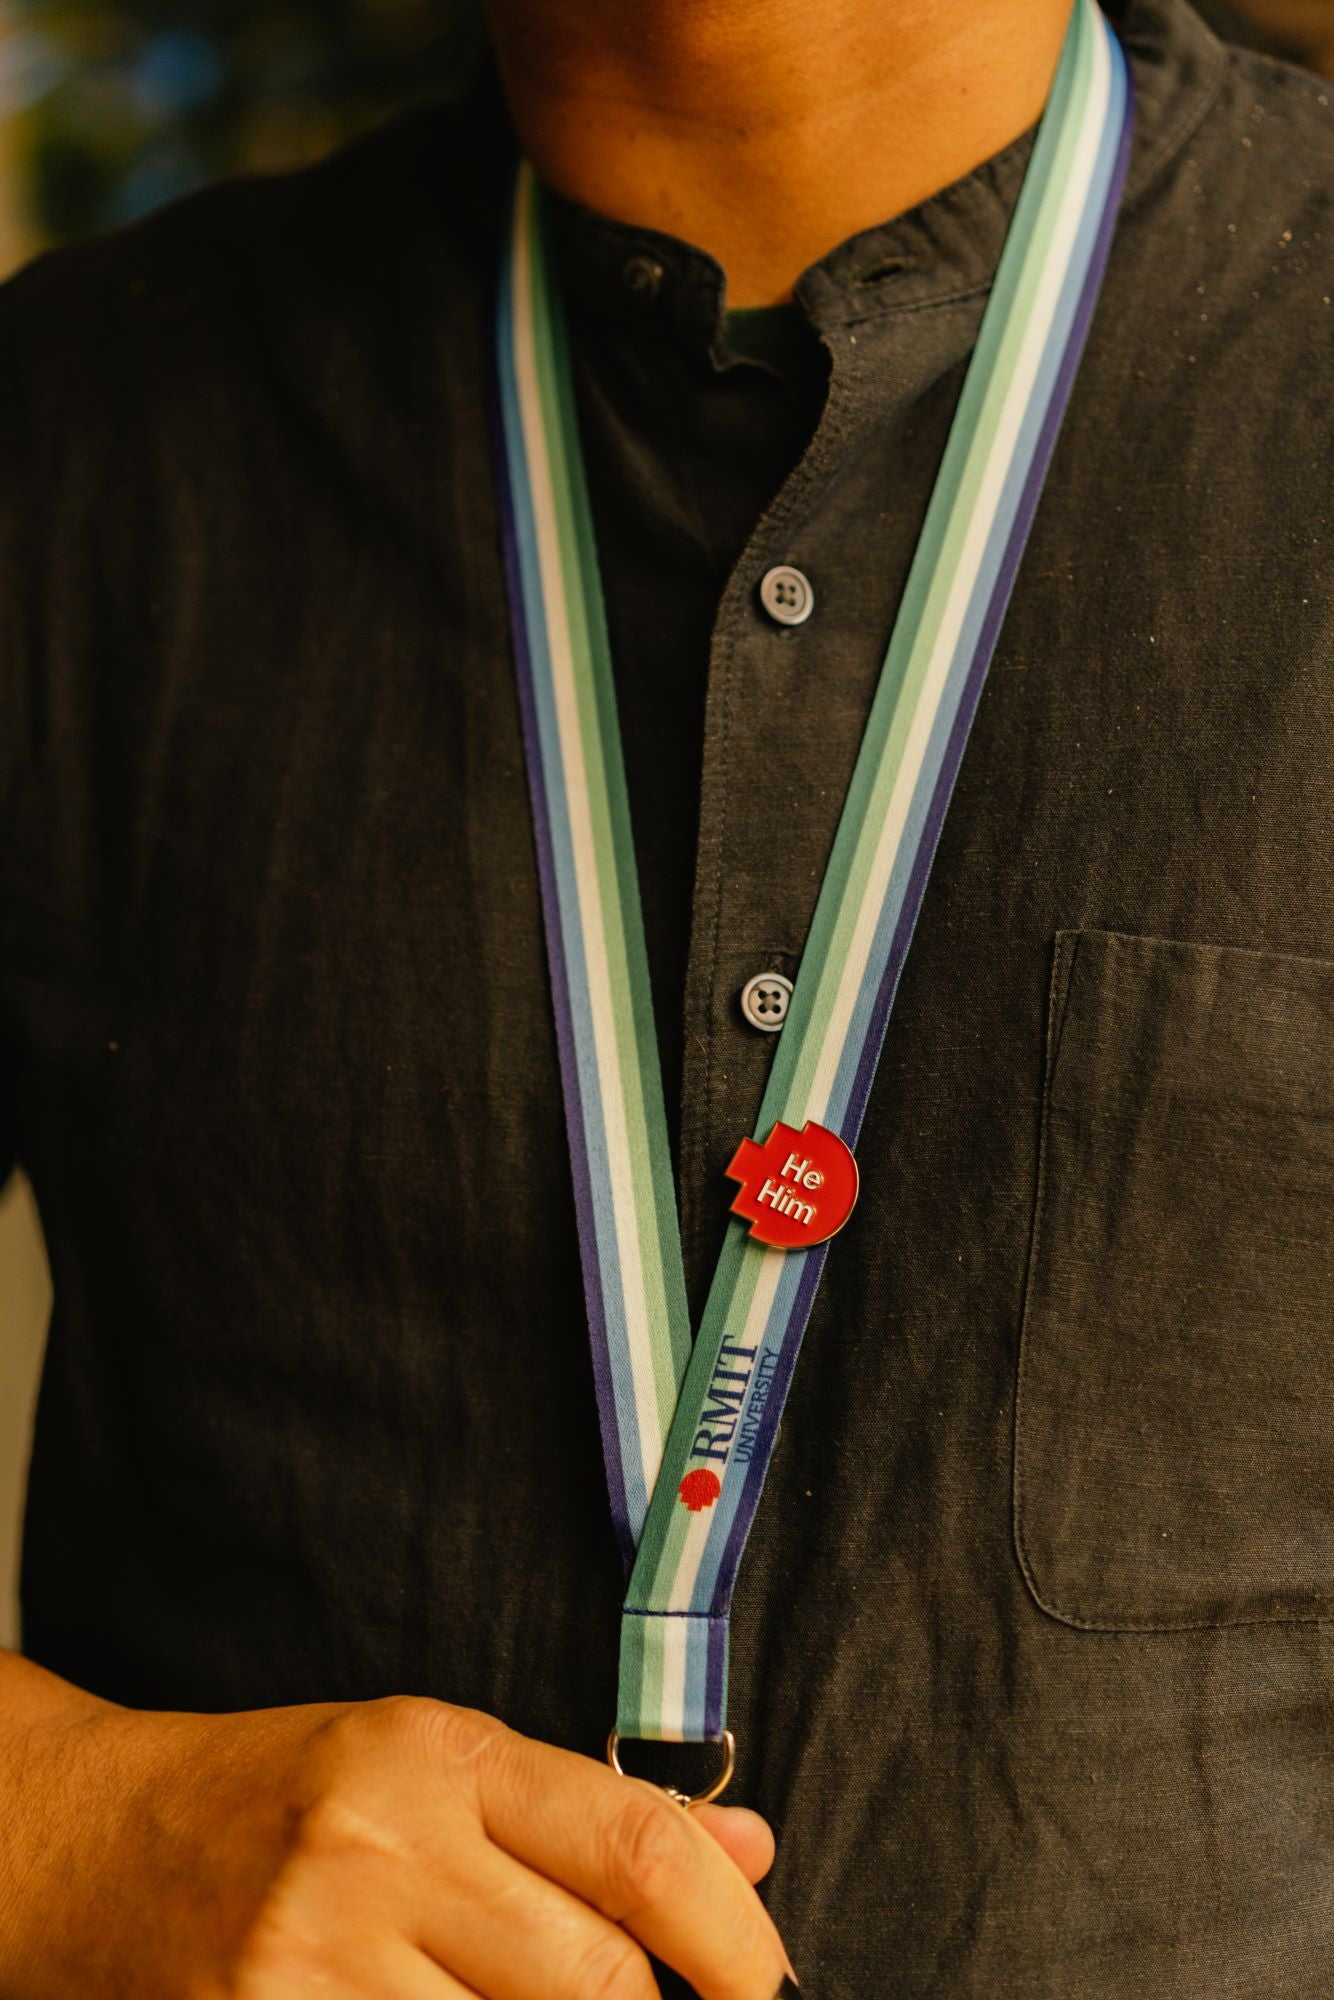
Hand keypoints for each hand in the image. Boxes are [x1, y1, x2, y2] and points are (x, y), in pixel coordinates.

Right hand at [0, 1674, 790, 1999]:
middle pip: (595, 1983)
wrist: (107, 1846)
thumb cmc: (294, 1794)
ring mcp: (317, 1957)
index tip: (771, 1984)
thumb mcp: (442, 1761)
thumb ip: (594, 1811)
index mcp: (441, 1754)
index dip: (737, 1938)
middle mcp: (382, 1846)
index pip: (637, 1849)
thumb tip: (750, 1852)